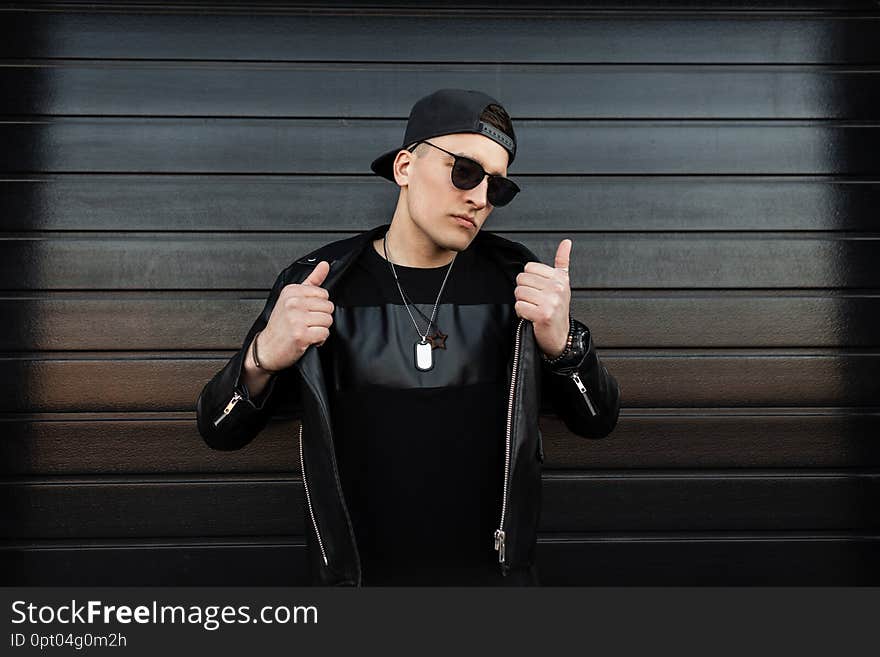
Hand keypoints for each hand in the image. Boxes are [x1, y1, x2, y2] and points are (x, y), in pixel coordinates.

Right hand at [256, 261, 334, 369]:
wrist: (266, 348)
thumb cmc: (280, 325)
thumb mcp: (292, 298)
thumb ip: (312, 280)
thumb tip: (325, 264)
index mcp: (292, 291)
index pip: (324, 294)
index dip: (319, 306)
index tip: (307, 312)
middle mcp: (293, 303)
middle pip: (328, 307)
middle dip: (321, 318)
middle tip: (306, 324)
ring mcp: (296, 319)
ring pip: (328, 321)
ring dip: (320, 329)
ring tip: (307, 331)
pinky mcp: (301, 334)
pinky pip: (324, 334)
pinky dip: (319, 340)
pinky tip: (308, 340)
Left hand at [513, 239, 571, 357]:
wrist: (561, 336)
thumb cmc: (558, 310)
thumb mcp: (562, 283)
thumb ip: (562, 261)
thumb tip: (566, 242)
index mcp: (560, 278)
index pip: (529, 268)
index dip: (529, 280)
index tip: (539, 290)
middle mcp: (557, 288)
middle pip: (522, 279)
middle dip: (524, 292)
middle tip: (535, 301)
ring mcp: (550, 301)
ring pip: (519, 293)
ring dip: (522, 303)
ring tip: (534, 308)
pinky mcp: (542, 314)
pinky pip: (519, 306)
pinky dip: (522, 313)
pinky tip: (532, 317)